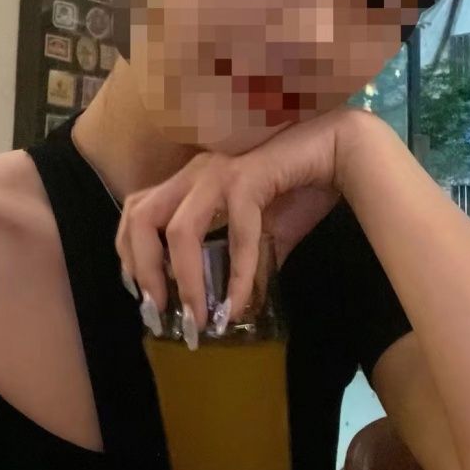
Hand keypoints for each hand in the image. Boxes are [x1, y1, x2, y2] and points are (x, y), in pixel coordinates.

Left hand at [115, 104, 365, 345]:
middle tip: (158, 312)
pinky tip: (240, 304)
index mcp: (189, 180)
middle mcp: (196, 172)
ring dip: (183, 279)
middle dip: (142, 268)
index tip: (141, 296)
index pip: (136, 212)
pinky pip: (237, 233)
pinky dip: (239, 274)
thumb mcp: (261, 234)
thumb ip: (240, 262)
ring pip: (180, 229)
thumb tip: (230, 308)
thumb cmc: (299, 187)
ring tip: (196, 318)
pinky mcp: (251, 177)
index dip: (129, 254)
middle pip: (140, 216)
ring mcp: (221, 172)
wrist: (340, 152)